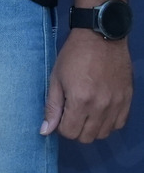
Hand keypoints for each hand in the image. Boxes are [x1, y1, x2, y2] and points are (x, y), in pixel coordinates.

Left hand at [40, 28, 132, 142]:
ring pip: (103, 134)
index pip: (69, 133)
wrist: (101, 35)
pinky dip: (109, 121)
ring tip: (87, 110)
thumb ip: (52, 106)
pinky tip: (102, 108)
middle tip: (73, 111)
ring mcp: (116, 104)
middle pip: (86, 137)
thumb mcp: (56, 77)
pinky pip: (119, 124)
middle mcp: (100, 106)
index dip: (62, 125)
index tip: (62, 113)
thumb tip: (45, 131)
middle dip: (76, 128)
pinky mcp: (127, 99)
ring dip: (92, 127)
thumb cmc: (74, 54)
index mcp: (80, 100)